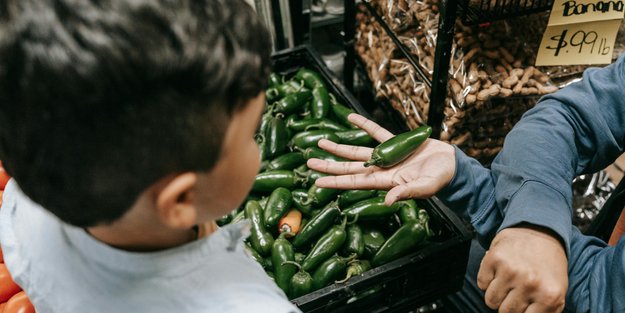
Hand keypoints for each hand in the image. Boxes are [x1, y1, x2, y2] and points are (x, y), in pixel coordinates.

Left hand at [306, 113, 454, 204]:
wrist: (452, 166)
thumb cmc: (440, 180)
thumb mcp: (425, 188)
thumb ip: (406, 193)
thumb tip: (388, 200)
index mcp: (385, 182)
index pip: (354, 182)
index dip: (335, 181)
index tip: (316, 181)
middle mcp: (381, 170)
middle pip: (349, 167)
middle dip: (329, 165)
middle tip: (308, 162)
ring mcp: (387, 156)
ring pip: (357, 151)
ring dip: (339, 148)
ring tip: (321, 142)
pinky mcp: (396, 143)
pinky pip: (376, 132)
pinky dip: (363, 125)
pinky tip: (350, 118)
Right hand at [477, 225, 567, 312]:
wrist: (540, 231)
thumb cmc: (547, 265)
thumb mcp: (556, 292)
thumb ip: (544, 312)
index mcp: (549, 295)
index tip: (522, 306)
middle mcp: (530, 283)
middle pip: (505, 312)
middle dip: (508, 304)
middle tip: (516, 292)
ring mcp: (510, 270)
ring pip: (491, 300)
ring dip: (497, 294)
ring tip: (508, 282)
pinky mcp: (494, 258)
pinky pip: (481, 283)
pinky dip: (488, 280)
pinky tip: (500, 271)